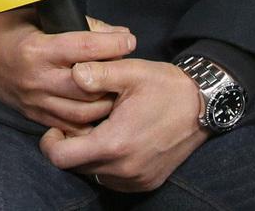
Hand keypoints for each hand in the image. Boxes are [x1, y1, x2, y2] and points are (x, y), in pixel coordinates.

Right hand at [0, 12, 135, 132]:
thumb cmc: (3, 30)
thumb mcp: (34, 14)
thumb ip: (71, 22)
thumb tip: (111, 32)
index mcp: (37, 50)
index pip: (84, 49)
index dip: (112, 44)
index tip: (129, 39)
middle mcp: (38, 79)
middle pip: (88, 86)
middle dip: (114, 75)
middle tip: (129, 65)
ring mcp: (37, 102)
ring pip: (83, 112)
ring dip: (106, 101)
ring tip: (118, 88)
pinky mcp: (35, 116)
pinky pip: (69, 127)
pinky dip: (89, 121)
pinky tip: (100, 109)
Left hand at [38, 58, 206, 192]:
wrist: (204, 107)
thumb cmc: (167, 87)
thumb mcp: (132, 71)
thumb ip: (99, 72)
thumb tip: (73, 73)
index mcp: (115, 143)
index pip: (62, 158)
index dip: (50, 143)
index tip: (55, 126)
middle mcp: (124, 169)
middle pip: (76, 167)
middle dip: (70, 146)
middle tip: (79, 122)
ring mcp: (136, 179)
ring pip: (94, 173)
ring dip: (89, 155)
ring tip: (100, 129)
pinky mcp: (146, 183)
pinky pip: (113, 179)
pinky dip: (108, 163)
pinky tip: (116, 141)